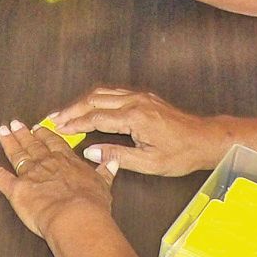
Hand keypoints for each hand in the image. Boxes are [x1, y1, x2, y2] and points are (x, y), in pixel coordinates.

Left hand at [0, 119, 117, 240]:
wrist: (76, 216)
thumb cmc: (91, 205)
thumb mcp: (104, 186)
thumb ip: (105, 172)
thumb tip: (112, 163)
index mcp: (67, 161)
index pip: (54, 143)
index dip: (46, 135)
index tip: (40, 128)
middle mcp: (47, 163)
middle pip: (33, 144)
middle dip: (24, 133)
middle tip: (15, 123)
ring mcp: (30, 174)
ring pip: (17, 154)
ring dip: (8, 142)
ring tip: (2, 131)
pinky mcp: (16, 189)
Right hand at [50, 87, 225, 177]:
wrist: (204, 139)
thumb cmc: (180, 154)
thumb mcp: (149, 163)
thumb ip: (117, 157)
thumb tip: (90, 152)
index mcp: (134, 117)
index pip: (96, 118)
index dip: (74, 123)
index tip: (58, 128)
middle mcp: (135, 102)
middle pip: (94, 100)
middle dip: (71, 109)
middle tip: (53, 118)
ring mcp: (140, 97)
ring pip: (103, 93)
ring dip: (82, 101)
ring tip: (66, 112)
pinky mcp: (144, 97)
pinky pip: (113, 93)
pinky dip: (96, 99)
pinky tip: (89, 106)